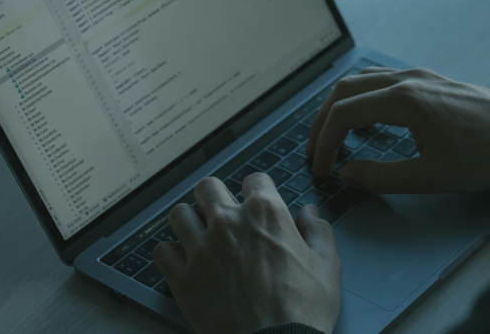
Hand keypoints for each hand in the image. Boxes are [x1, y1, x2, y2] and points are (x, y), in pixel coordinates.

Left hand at [153, 174, 341, 333]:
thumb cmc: (303, 310)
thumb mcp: (327, 267)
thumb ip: (318, 232)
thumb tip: (309, 212)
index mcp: (265, 213)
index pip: (254, 179)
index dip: (257, 190)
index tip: (256, 202)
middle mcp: (228, 223)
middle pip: (208, 187)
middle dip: (215, 197)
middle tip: (222, 215)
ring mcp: (201, 249)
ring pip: (180, 214)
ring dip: (189, 221)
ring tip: (198, 235)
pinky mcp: (183, 278)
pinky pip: (162, 251)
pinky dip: (171, 255)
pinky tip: (183, 262)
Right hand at [307, 67, 489, 193]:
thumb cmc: (485, 154)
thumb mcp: (431, 176)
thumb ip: (381, 177)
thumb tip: (345, 176)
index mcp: (402, 99)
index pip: (343, 114)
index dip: (324, 142)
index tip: (320, 168)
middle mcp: (405, 80)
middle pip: (344, 91)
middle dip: (322, 122)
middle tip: (315, 150)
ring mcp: (417, 76)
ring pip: (360, 81)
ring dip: (339, 106)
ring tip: (332, 134)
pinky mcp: (429, 80)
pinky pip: (380, 80)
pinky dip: (360, 98)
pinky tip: (365, 118)